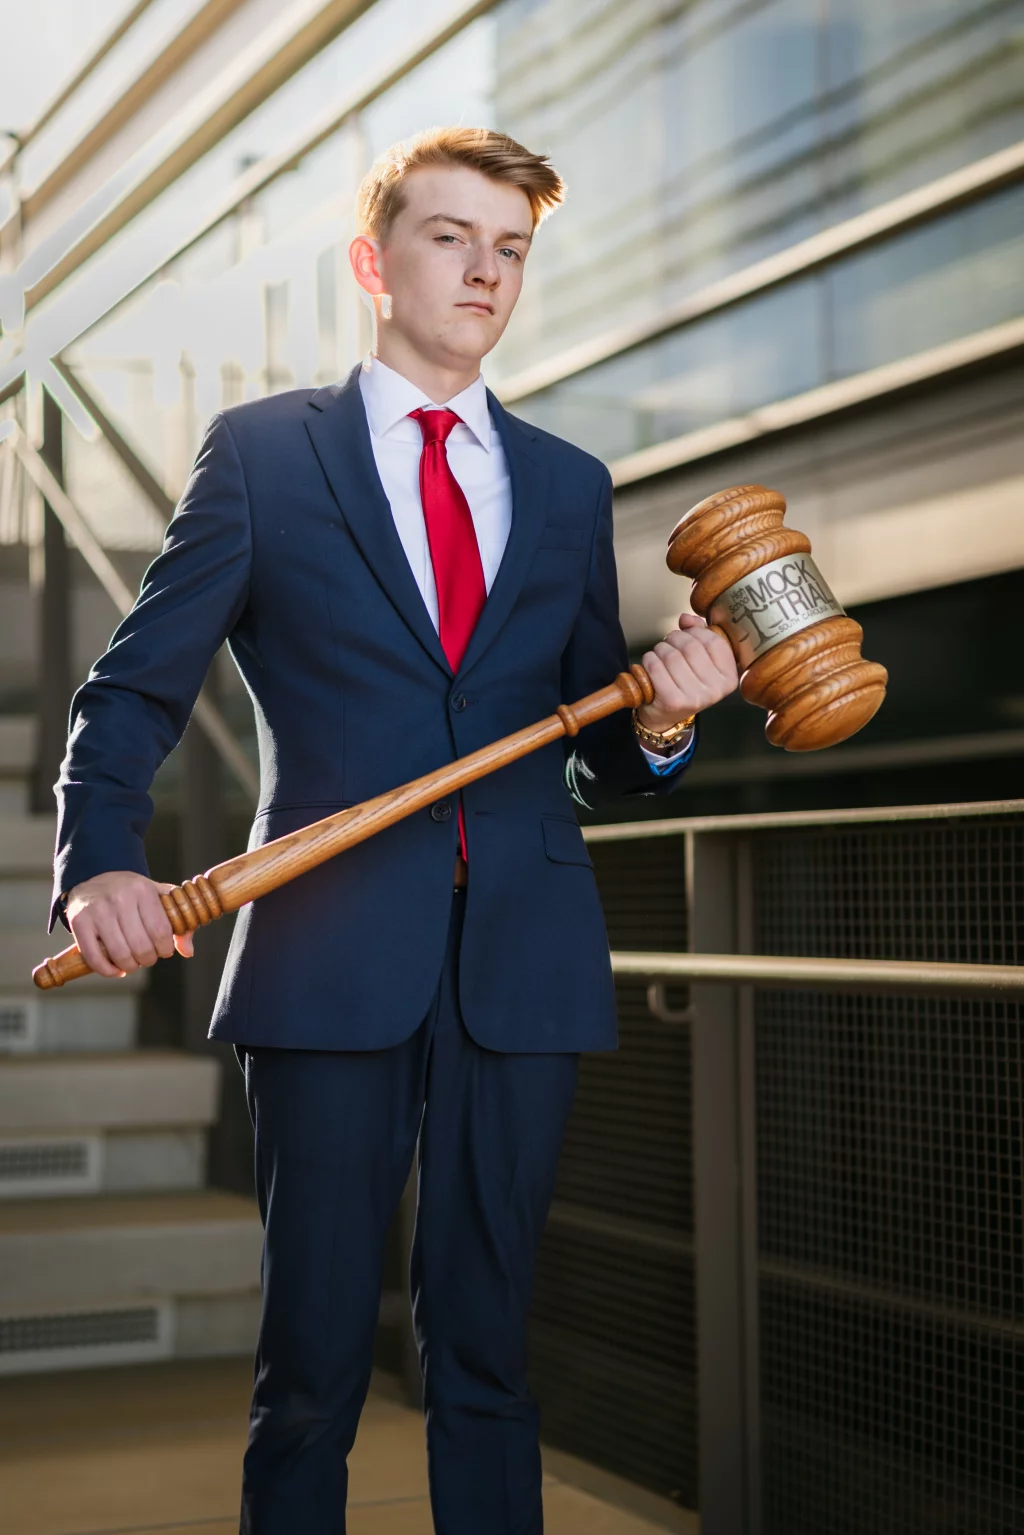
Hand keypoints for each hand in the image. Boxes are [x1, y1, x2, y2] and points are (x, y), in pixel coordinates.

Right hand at [66, 871, 193, 978]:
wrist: (94, 877)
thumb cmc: (131, 892)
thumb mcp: (157, 897)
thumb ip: (177, 921)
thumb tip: (188, 951)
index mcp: (142, 890)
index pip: (161, 932)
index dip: (165, 949)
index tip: (164, 950)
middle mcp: (120, 898)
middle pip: (141, 947)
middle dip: (148, 960)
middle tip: (147, 957)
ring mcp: (97, 910)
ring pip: (120, 954)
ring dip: (130, 966)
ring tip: (132, 962)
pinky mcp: (79, 922)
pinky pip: (94, 957)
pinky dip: (107, 971)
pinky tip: (116, 969)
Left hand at [637, 613, 738, 731]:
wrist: (665, 716)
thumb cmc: (683, 683)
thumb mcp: (699, 660)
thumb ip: (698, 634)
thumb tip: (686, 618)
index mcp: (729, 678)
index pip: (713, 641)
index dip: (695, 632)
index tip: (687, 635)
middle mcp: (715, 690)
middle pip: (691, 645)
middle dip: (674, 638)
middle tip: (669, 645)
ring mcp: (695, 698)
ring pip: (671, 654)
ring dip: (660, 649)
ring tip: (660, 657)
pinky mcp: (672, 701)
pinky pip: (656, 667)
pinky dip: (649, 661)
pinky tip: (651, 666)